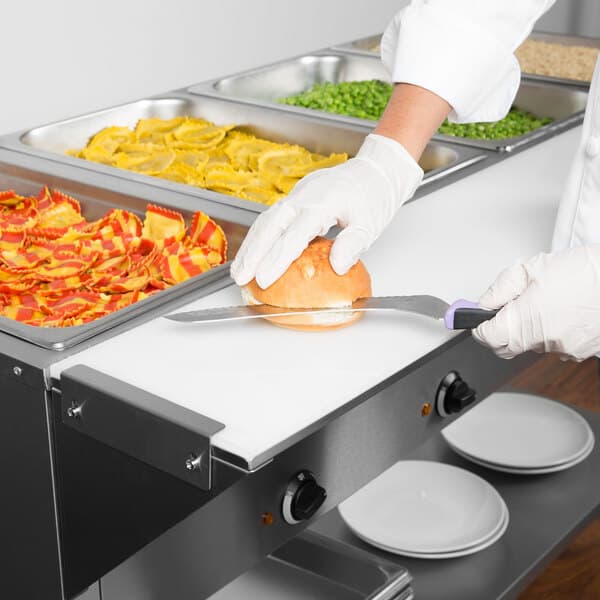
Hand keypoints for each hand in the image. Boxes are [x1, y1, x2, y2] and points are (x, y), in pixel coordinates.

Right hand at [230, 133, 422, 288]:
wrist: (376, 170)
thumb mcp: (371, 224)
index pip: (292, 237)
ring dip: (251, 245)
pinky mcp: (296, 198)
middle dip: (252, 253)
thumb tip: (337, 266)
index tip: (263, 280)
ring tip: (239, 270)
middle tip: (239, 277)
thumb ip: (353, 244)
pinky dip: (259, 236)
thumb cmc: (374, 196)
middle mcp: (304, 197)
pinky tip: (253, 252)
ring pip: (266, 220)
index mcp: (321, 203)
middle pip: (269, 226)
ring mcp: (298, 195)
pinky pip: (272, 217)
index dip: (275, 260)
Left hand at [472, 245, 599, 361]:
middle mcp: (546, 341)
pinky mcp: (583, 353)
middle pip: (510, 344)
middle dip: (506, 327)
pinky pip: (558, 344)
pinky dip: (556, 330)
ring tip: (551, 302)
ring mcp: (566, 350)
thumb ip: (501, 289)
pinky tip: (567, 311)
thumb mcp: (533, 268)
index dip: (481, 327)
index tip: (480, 320)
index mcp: (528, 321)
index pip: (489, 338)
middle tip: (515, 305)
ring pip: (535, 343)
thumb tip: (483, 304)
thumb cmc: (587, 271)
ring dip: (535, 326)